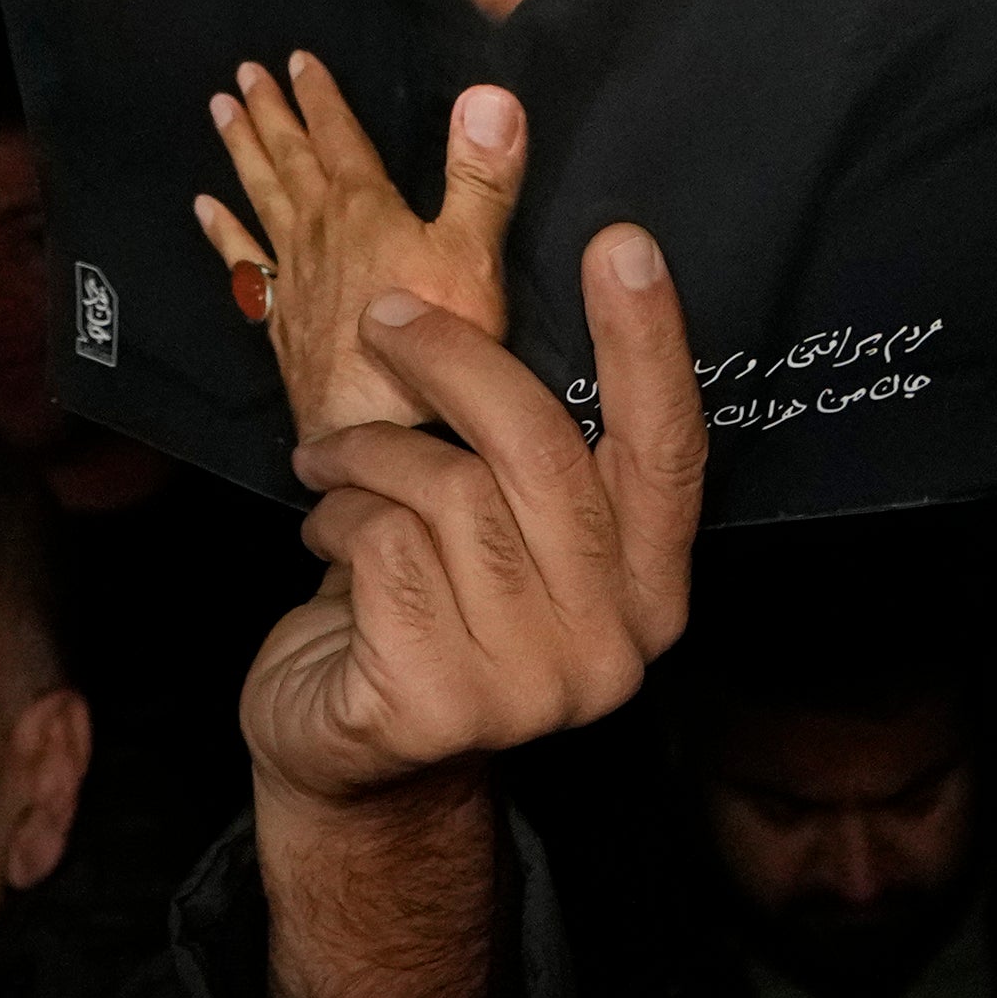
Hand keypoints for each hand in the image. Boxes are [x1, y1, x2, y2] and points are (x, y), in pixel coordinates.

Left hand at [191, 60, 519, 433]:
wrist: (381, 431)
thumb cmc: (436, 343)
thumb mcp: (473, 255)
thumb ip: (481, 177)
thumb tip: (490, 95)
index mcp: (365, 209)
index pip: (339, 137)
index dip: (320, 96)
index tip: (297, 59)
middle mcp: (319, 233)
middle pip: (290, 160)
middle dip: (270, 114)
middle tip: (243, 73)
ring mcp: (292, 278)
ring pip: (260, 198)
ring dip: (242, 153)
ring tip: (220, 113)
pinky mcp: (280, 320)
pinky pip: (242, 262)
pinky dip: (223, 232)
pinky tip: (204, 210)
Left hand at [241, 223, 703, 997]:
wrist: (343, 757)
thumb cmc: (422, 607)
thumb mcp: (500, 532)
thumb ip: (529, 454)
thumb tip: (505, 305)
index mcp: (650, 592)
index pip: (670, 451)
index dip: (648, 343)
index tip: (622, 240)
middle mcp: (613, 647)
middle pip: (540, 450)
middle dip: (451, 361)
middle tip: (384, 317)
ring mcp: (531, 688)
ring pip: (447, 491)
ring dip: (368, 455)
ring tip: (332, 467)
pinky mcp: (438, 706)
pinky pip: (382, 547)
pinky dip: (336, 521)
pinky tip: (327, 541)